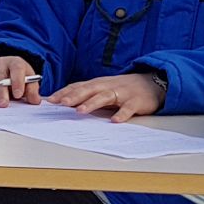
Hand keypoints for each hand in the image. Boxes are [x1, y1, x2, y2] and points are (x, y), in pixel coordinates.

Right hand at [0, 55, 41, 107]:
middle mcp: (0, 64)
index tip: (18, 94)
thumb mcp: (29, 80)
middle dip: (1, 91)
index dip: (17, 82)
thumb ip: (32, 90)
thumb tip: (35, 100)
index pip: (17, 70)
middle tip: (3, 104)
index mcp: (15, 63)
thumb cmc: (18, 77)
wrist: (6, 68)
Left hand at [47, 73, 163, 122]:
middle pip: (88, 90)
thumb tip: (62, 102)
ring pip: (104, 97)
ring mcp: (121, 93)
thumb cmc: (122, 88)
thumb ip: (86, 94)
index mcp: (98, 84)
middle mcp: (107, 86)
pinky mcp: (135, 101)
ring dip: (92, 104)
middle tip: (61, 103)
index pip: (78, 86)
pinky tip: (114, 121)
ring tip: (80, 111)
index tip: (50, 100)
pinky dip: (121, 114)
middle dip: (74, 96)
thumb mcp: (103, 88)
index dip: (64, 92)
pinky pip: (128, 108)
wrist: (152, 83)